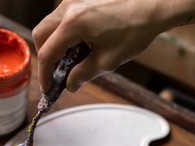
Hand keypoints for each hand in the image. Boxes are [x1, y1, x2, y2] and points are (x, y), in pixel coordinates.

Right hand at [32, 0, 173, 92]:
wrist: (153, 5)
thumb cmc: (136, 30)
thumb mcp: (108, 60)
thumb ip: (83, 74)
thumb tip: (70, 84)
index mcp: (73, 23)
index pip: (47, 53)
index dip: (45, 74)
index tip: (48, 88)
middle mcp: (68, 7)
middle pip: (41, 35)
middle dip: (46, 58)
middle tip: (56, 75)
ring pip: (50, 25)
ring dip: (55, 45)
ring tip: (70, 61)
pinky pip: (63, 18)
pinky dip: (64, 34)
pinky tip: (79, 46)